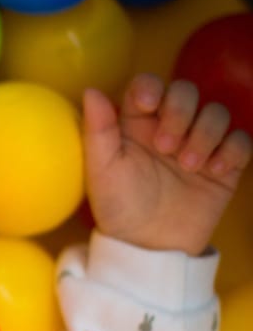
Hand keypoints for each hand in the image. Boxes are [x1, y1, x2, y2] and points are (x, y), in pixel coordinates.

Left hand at [83, 74, 250, 255]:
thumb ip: (98, 130)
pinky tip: (216, 171)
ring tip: (188, 166)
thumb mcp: (101, 170)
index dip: (152, 86)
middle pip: (186, 91)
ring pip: (216, 112)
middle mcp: (168, 126)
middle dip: (181, 112)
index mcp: (136, 123)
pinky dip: (233, 149)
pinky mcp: (225, 163)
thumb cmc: (119, 206)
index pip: (148, 85)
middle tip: (166, 148)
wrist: (151, 245)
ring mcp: (199, 142)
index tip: (148, 103)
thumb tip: (92, 91)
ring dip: (205, 134)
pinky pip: (241, 139)